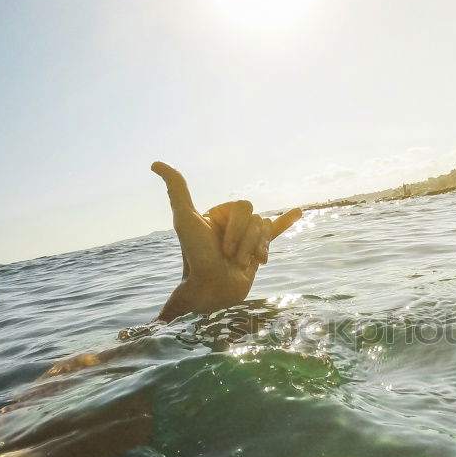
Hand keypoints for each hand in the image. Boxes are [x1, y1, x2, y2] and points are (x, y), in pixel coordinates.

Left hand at [151, 161, 301, 320]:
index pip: (242, 207)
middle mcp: (230, 225)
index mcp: (216, 216)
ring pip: (264, 230)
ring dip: (255, 248)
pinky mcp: (257, 250)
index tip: (222, 248)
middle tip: (231, 257)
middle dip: (246, 239)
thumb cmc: (197, 258)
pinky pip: (274, 230)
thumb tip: (156, 163)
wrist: (212, 293)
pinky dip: (286, 221)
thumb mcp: (186, 219)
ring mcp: (245, 238)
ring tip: (242, 264)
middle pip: (256, 218)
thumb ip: (176, 191)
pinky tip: (298, 211)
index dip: (236, 228)